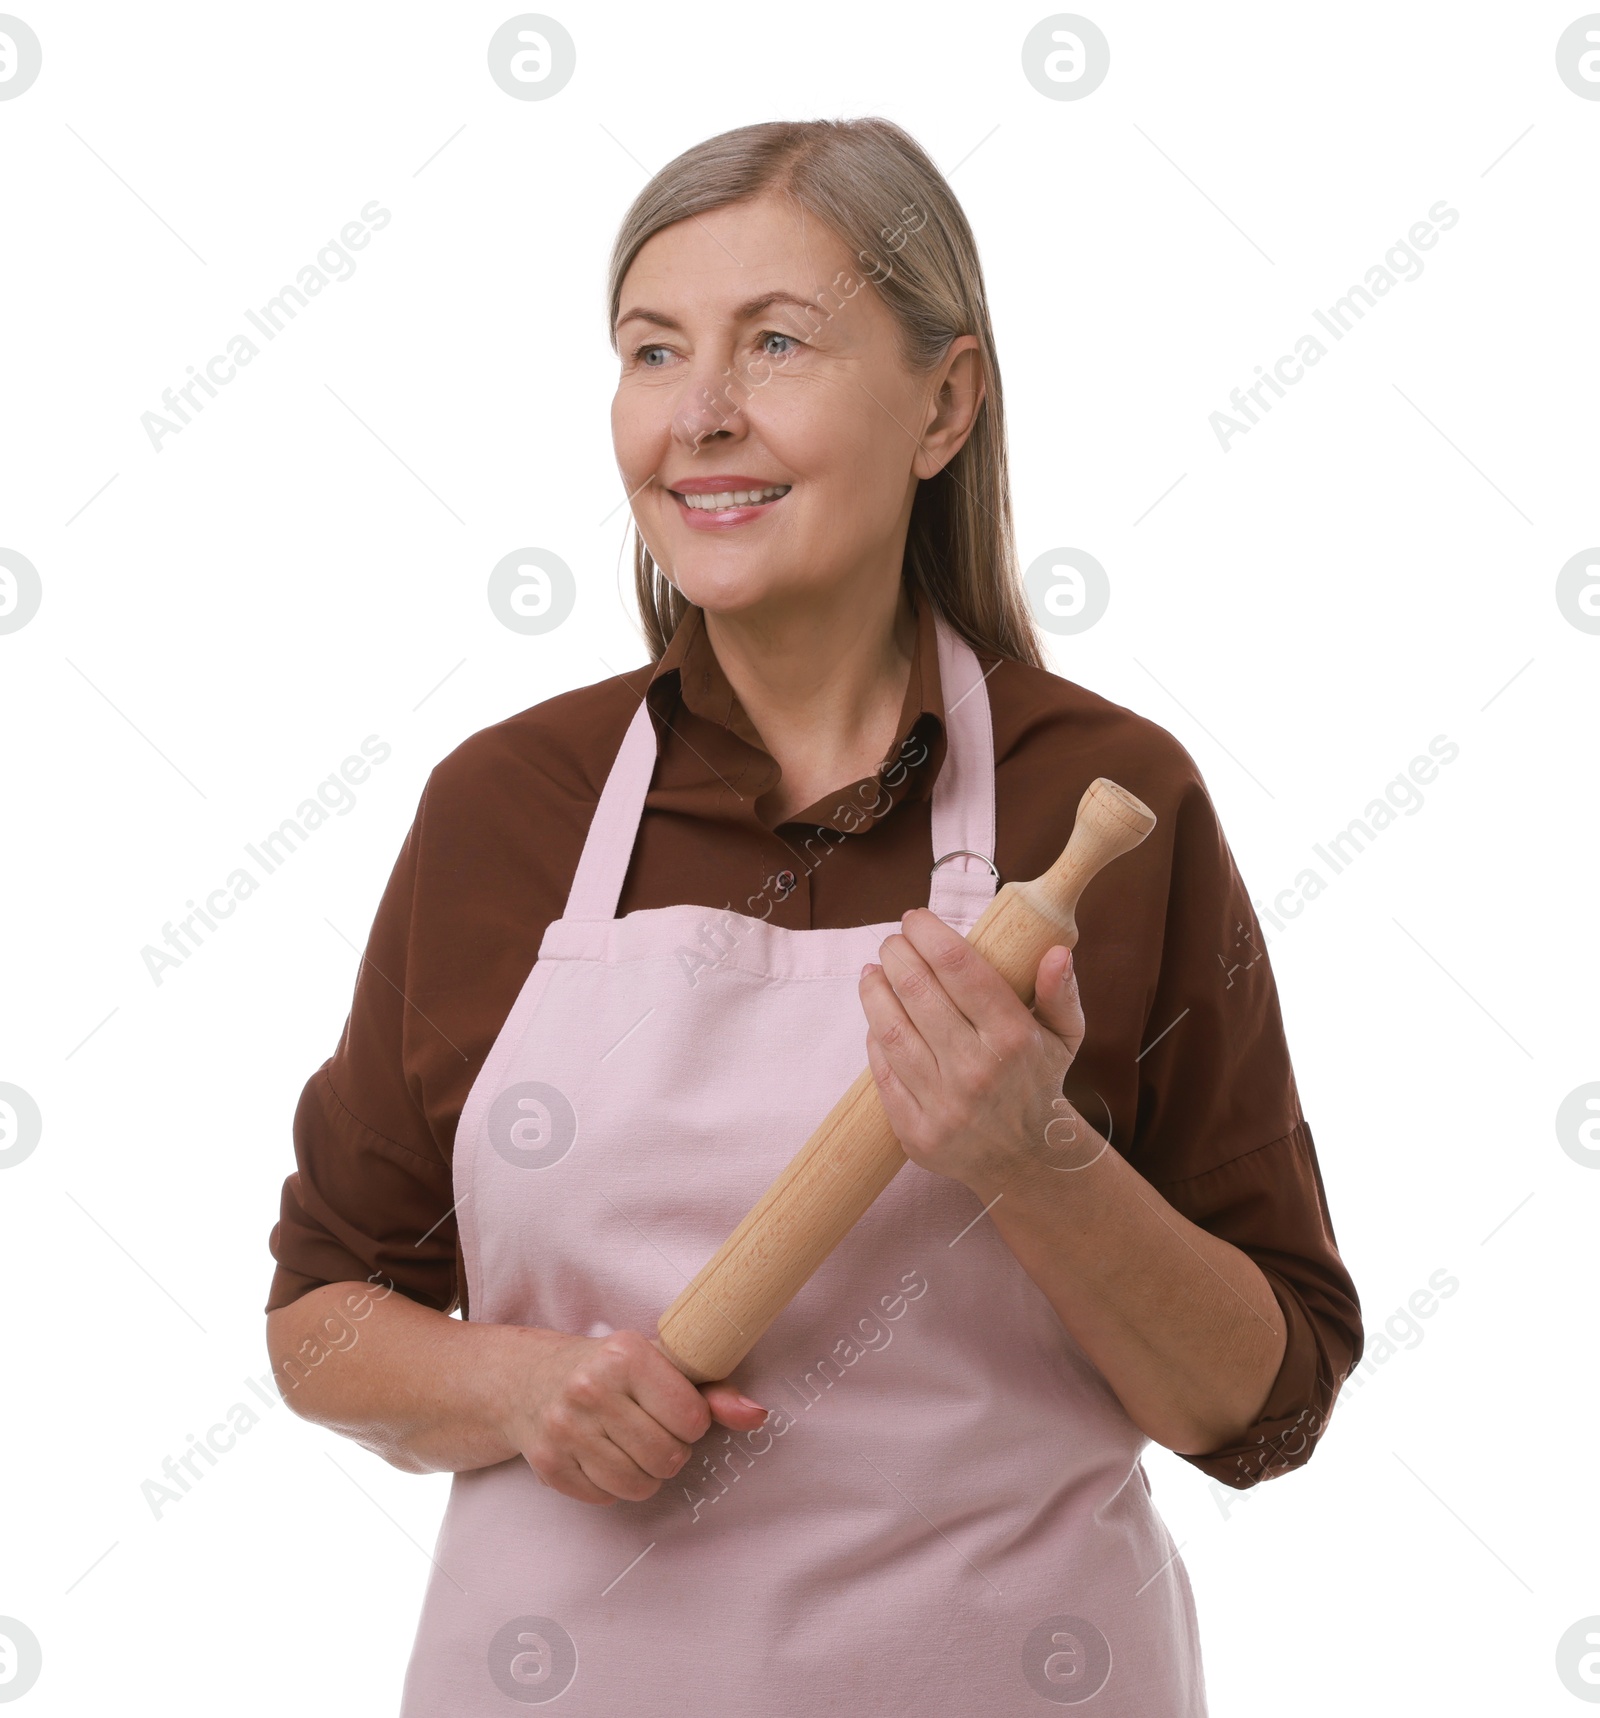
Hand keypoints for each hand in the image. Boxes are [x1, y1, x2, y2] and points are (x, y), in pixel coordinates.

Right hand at [500, 1328, 768, 1506]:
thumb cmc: (608, 1370)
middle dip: (671, 1451)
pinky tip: (602, 1454)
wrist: (529, 1379)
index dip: (693, 1423)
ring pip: (639, 1485)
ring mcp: (565, 1429)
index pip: (691, 1419)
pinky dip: (613, 1484)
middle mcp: (591, 1389)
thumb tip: (757, 1415)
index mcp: (626, 1354)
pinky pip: (607, 1497)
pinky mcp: (549, 1465)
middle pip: (668, 1457)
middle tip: (653, 1430)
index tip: (678, 1412)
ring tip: (631, 1444)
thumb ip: (713, 1391)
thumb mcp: (659, 1365)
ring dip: (646, 1473)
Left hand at [859, 907, 1086, 1192]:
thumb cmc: (1040, 1079)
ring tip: (873, 970)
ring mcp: (944, 1105)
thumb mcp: (1065, 1036)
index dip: (929, 934)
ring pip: (890, 1030)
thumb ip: (1060, 992)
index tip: (915, 917)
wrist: (1028, 1159)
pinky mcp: (917, 1132)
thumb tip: (1056, 952)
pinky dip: (874, 1036)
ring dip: (874, 990)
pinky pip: (882, 1072)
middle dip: (897, 954)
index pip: (960, 969)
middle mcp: (977, 1071)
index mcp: (1014, 1038)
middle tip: (893, 941)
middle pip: (918, 992)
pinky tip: (877, 1015)